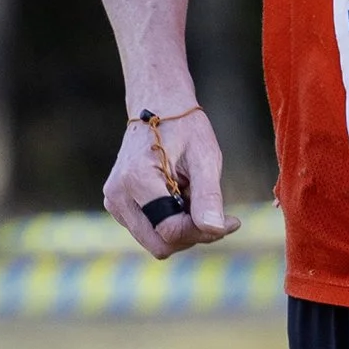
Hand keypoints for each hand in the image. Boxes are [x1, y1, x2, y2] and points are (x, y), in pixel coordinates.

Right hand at [100, 106, 241, 257]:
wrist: (158, 105)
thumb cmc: (185, 127)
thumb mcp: (205, 157)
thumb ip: (208, 195)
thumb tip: (215, 229)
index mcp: (136, 180)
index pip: (170, 231)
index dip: (204, 232)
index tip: (233, 220)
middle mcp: (118, 196)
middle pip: (160, 244)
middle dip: (193, 234)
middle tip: (216, 213)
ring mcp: (114, 202)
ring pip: (155, 241)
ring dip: (182, 227)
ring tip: (193, 194)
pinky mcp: (118, 205)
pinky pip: (150, 230)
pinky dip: (171, 222)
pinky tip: (181, 196)